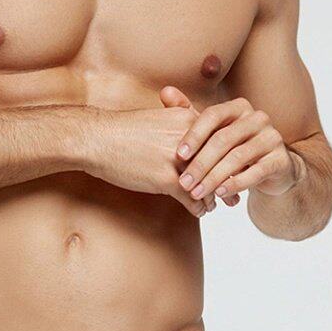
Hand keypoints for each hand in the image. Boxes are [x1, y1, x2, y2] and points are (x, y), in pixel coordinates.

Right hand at [82, 92, 221, 217]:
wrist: (96, 138)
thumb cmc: (123, 130)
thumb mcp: (157, 117)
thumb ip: (179, 123)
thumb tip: (193, 139)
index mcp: (187, 119)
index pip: (219, 139)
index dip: (229, 157)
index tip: (234, 168)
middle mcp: (188, 137)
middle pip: (220, 161)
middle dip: (228, 179)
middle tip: (235, 191)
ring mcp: (177, 159)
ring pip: (208, 182)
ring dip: (214, 196)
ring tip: (218, 204)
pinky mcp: (165, 178)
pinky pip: (192, 198)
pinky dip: (198, 208)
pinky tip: (199, 213)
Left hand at [170, 93, 299, 205]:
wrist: (270, 170)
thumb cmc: (234, 148)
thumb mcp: (212, 132)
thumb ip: (188, 113)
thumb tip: (165, 92)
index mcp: (238, 107)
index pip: (213, 115)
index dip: (194, 135)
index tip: (178, 155)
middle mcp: (258, 118)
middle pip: (223, 139)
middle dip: (200, 163)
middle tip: (184, 183)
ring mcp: (272, 138)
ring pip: (237, 158)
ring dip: (214, 178)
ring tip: (197, 193)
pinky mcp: (281, 159)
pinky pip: (256, 172)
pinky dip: (235, 184)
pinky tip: (220, 194)